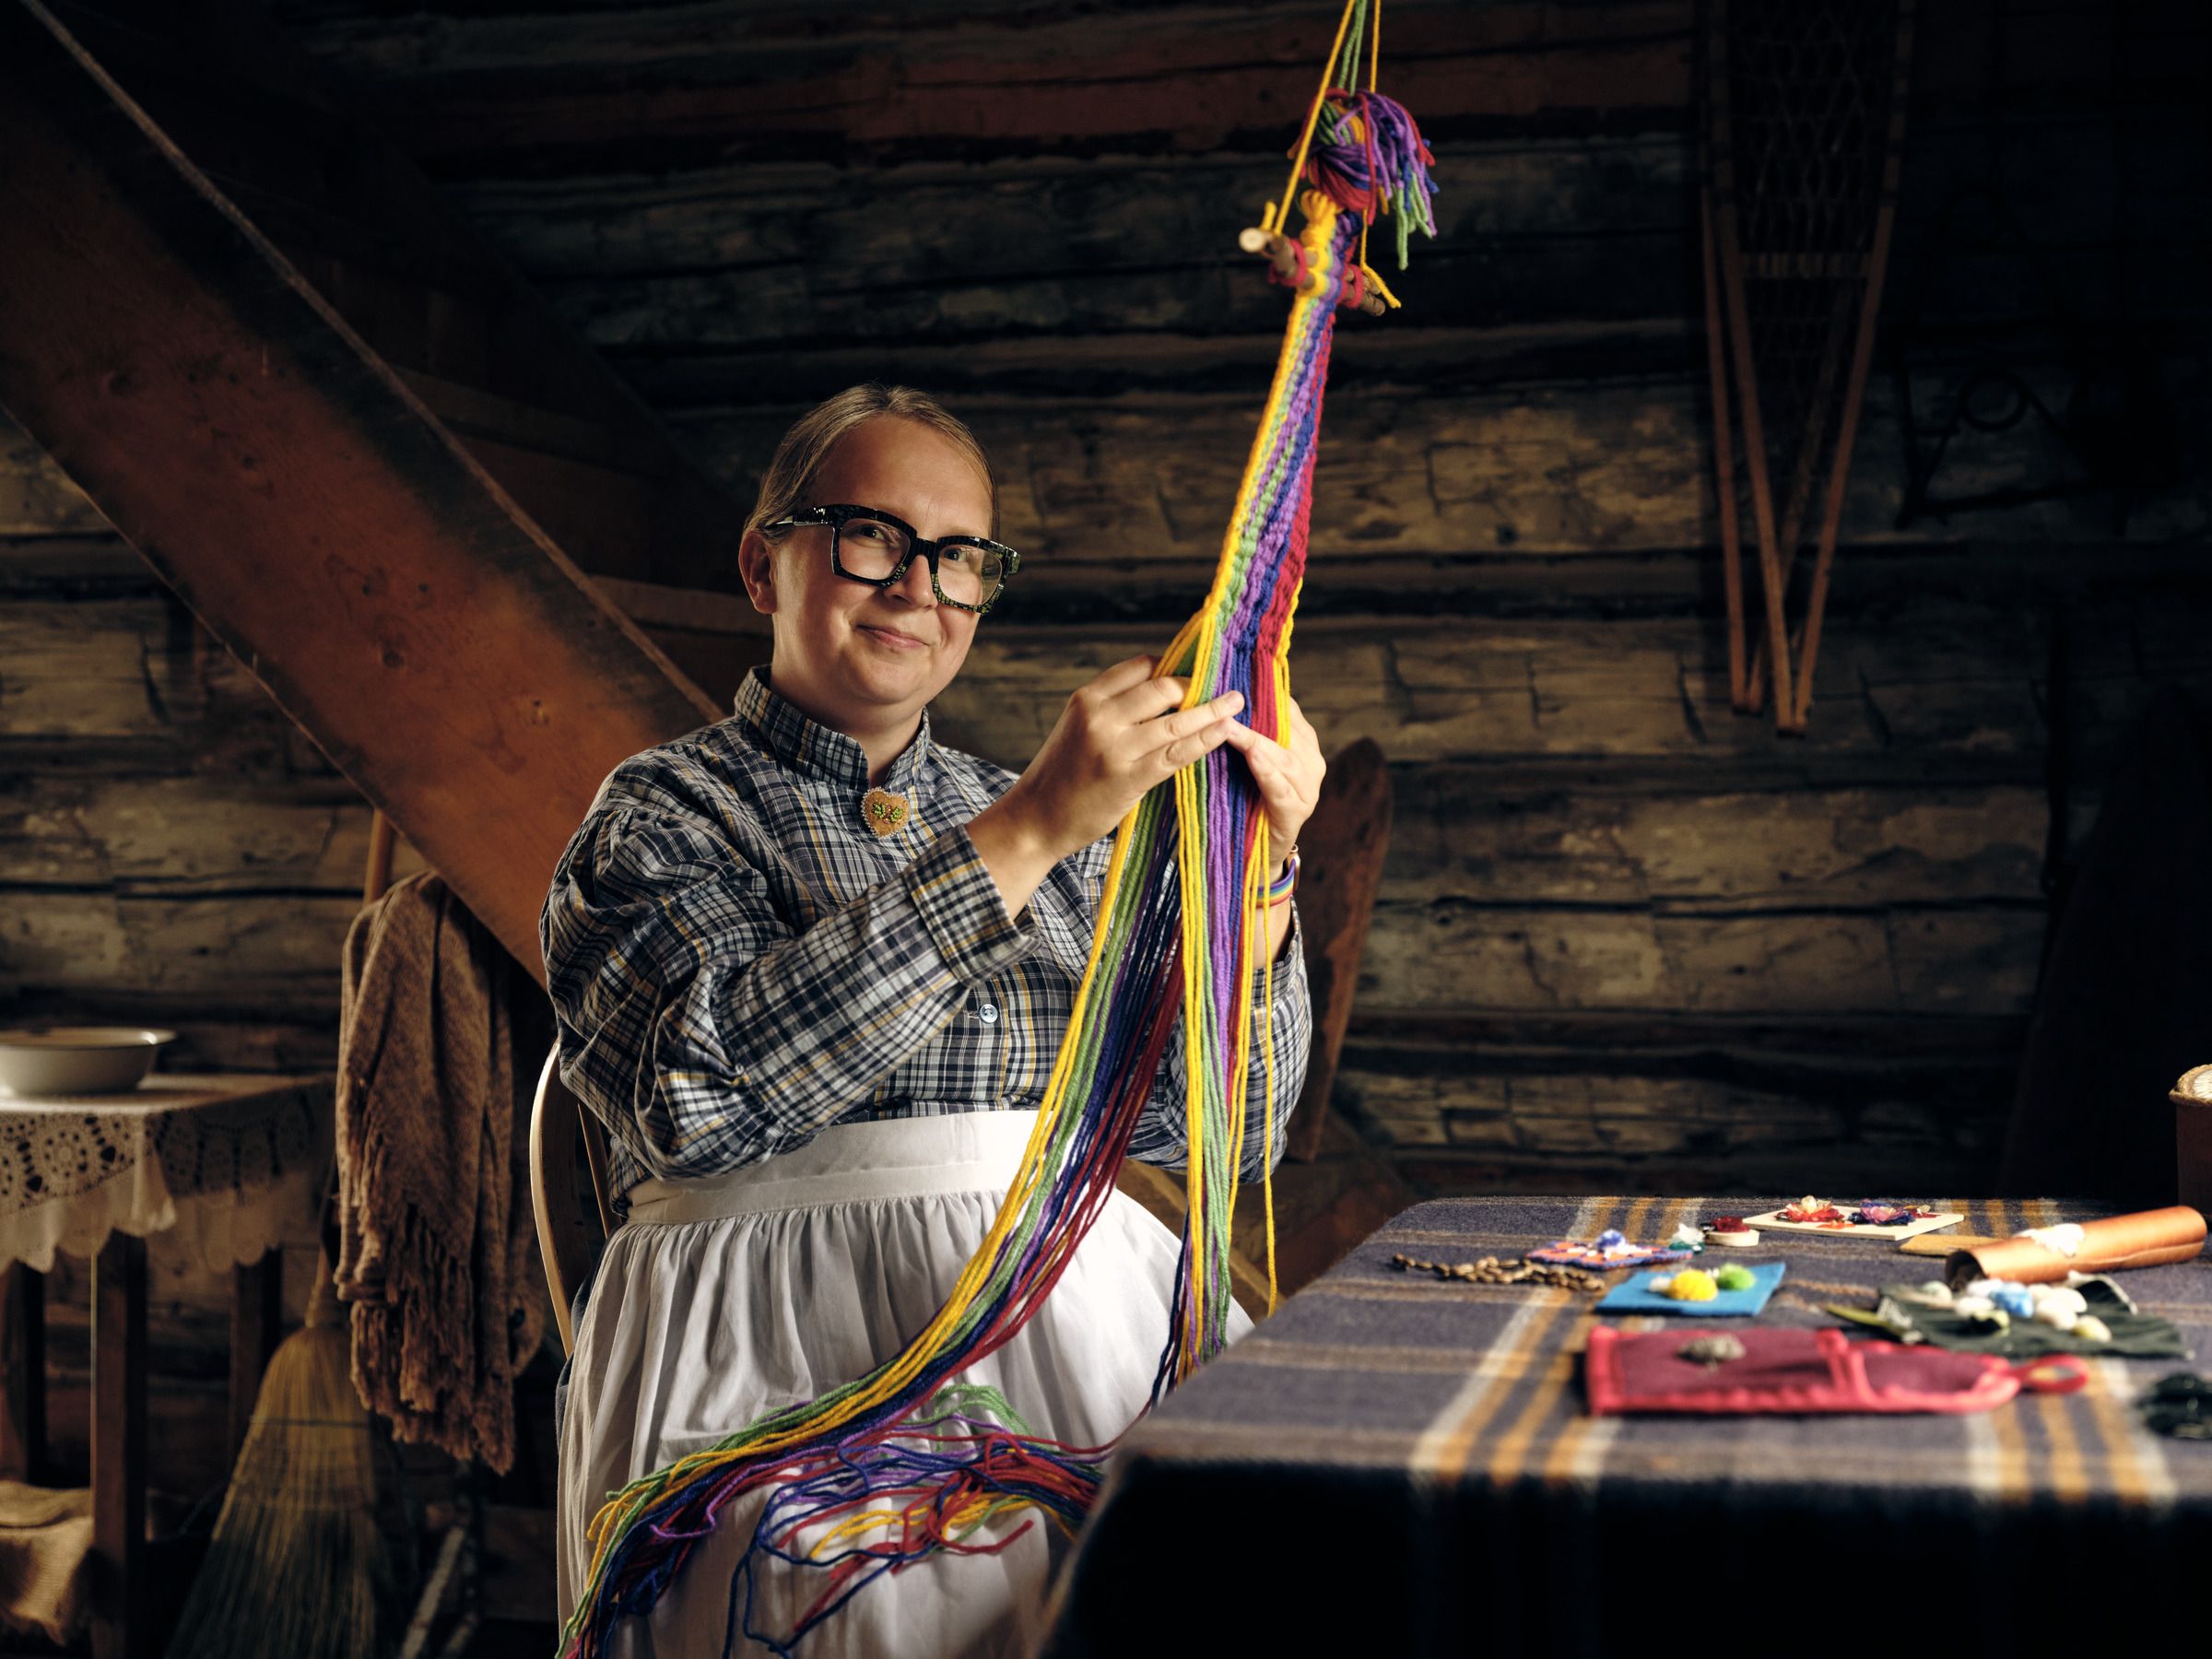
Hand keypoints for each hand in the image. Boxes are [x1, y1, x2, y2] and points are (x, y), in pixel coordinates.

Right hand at [967, 655, 1244, 914]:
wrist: (1035, 818)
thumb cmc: (1062, 775)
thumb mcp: (1078, 728)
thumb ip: (1113, 710)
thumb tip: (1163, 692)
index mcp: (1087, 698)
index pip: (1141, 666)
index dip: (1174, 664)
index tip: (1200, 668)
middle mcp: (1100, 716)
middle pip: (1162, 686)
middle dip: (1197, 685)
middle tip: (1224, 685)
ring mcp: (1115, 748)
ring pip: (1176, 720)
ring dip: (1213, 710)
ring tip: (1237, 702)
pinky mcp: (1129, 778)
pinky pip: (1177, 754)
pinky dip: (1205, 740)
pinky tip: (1224, 733)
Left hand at [1218, 692, 1323, 871]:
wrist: (1247, 849)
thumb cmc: (1242, 796)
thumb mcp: (1243, 758)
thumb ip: (1242, 730)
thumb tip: (1217, 691)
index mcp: (1301, 742)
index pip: (1286, 708)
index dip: (1262, 693)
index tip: (1232, 677)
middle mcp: (1310, 761)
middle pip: (1287, 731)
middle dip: (1256, 715)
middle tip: (1226, 698)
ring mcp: (1308, 789)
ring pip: (1285, 757)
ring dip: (1256, 741)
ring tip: (1231, 727)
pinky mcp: (1296, 813)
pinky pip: (1282, 788)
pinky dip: (1267, 771)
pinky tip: (1253, 757)